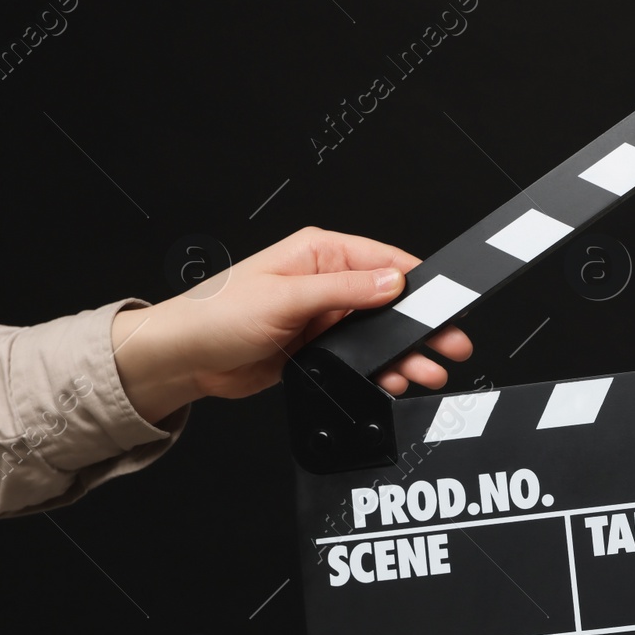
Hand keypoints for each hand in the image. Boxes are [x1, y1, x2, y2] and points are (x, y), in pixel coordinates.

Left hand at [110, 226, 472, 422]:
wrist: (183, 360)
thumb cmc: (215, 316)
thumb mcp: (286, 297)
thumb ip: (346, 290)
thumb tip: (394, 282)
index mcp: (320, 254)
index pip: (385, 261)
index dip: (420, 282)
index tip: (447, 302)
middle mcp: (326, 282)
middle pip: (391, 302)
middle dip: (422, 325)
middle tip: (451, 344)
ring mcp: (324, 316)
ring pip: (380, 334)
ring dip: (405, 354)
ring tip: (428, 371)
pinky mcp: (320, 347)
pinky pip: (362, 357)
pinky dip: (381, 371)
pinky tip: (394, 380)